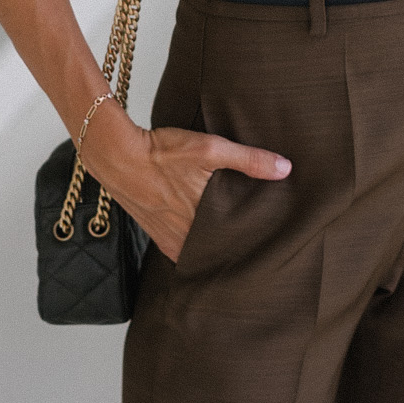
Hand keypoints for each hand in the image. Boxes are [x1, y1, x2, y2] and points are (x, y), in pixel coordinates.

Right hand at [82, 104, 290, 261]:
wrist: (118, 156)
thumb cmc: (162, 152)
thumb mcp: (210, 149)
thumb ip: (248, 160)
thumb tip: (285, 169)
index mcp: (203, 222)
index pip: (236, 244)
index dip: (254, 244)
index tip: (272, 244)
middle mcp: (186, 237)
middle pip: (218, 251)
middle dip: (236, 249)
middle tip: (259, 247)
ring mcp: (169, 239)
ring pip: (200, 253)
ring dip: (214, 249)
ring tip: (234, 244)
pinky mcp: (157, 235)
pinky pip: (181, 250)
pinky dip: (194, 247)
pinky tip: (203, 238)